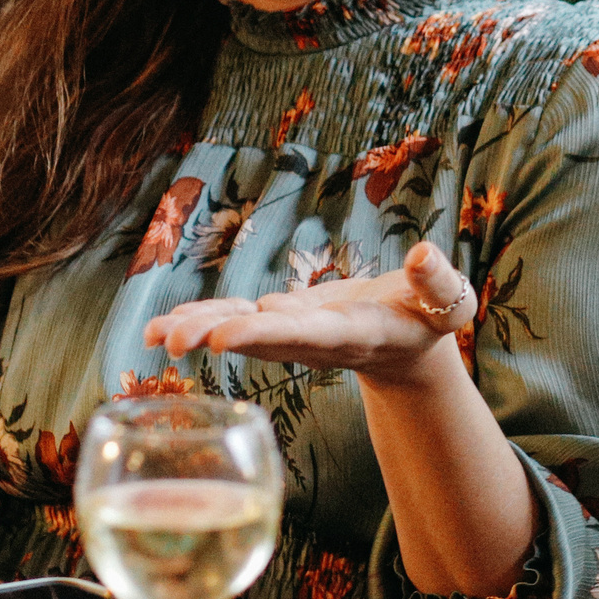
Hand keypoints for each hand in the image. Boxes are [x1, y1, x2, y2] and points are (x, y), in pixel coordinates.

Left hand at [143, 240, 474, 388]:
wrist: (409, 344)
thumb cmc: (430, 315)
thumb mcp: (448, 300)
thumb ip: (439, 282)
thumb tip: (423, 255)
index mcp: (353, 333)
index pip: (304, 335)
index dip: (264, 335)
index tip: (224, 338)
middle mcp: (314, 340)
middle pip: (259, 340)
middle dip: (214, 337)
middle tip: (169, 340)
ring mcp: (292, 335)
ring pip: (239, 332)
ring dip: (196, 331)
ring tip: (151, 335)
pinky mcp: (280, 324)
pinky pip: (235, 322)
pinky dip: (200, 322)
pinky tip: (160, 326)